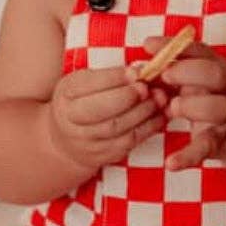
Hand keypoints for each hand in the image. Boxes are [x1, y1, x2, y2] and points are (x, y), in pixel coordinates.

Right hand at [47, 66, 165, 171]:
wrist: (66, 140)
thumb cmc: (80, 102)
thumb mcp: (84, 83)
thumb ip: (108, 76)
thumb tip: (140, 71)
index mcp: (66, 95)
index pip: (89, 85)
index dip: (114, 78)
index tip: (135, 71)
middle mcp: (71, 120)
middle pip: (101, 110)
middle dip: (128, 97)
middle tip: (146, 88)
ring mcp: (87, 141)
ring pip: (118, 128)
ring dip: (143, 111)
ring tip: (159, 98)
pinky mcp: (104, 155)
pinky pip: (130, 141)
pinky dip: (149, 127)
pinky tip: (159, 115)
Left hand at [148, 38, 225, 170]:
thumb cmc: (208, 95)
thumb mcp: (194, 77)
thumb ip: (170, 69)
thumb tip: (138, 64)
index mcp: (216, 66)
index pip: (198, 50)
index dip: (172, 46)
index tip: (147, 45)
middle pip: (215, 74)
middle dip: (187, 72)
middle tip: (164, 76)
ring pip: (218, 108)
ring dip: (192, 106)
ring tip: (172, 108)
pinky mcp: (219, 141)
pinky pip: (205, 148)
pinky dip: (187, 156)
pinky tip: (170, 163)